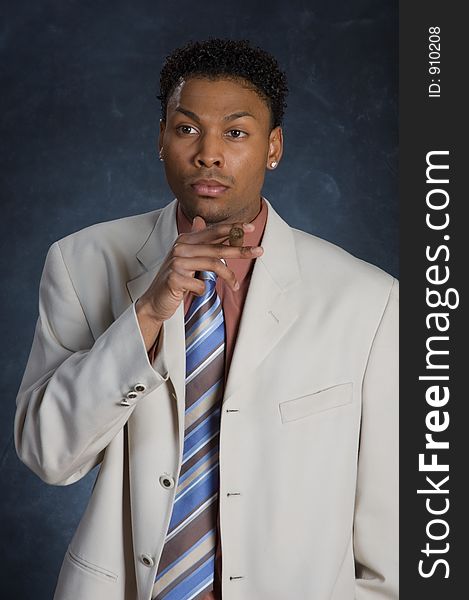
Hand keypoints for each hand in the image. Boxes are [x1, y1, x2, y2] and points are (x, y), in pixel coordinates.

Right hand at [137, 216, 262, 324]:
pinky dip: (204, 290)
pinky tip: (199, 293)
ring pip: (212, 265)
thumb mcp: (186, 258)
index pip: (213, 231)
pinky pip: (201, 284)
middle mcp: (180, 248)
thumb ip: (197, 242)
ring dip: (229, 277)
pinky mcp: (174, 279)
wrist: (155, 301)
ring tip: (236, 286)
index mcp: (185, 240)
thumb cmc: (175, 280)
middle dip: (240, 250)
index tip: (250, 227)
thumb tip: (200, 219)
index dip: (232, 228)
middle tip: (259, 251)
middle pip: (217, 248)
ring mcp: (176, 263)